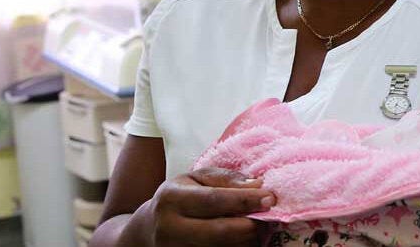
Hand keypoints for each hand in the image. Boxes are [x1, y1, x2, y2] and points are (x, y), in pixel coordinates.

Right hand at [143, 167, 274, 246]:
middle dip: (252, 225)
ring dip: (249, 240)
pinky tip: (242, 239)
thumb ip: (226, 179)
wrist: (149, 230)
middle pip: (222, 232)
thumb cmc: (179, 198)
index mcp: (172, 199)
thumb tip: (258, 185)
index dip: (245, 200)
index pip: (214, 200)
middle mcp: (170, 228)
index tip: (270, 198)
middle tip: (268, 216)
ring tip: (255, 226)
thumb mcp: (196, 179)